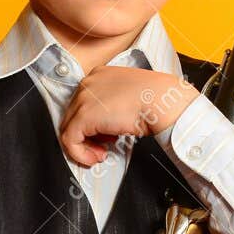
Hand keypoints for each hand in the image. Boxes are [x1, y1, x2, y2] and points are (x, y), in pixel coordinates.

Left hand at [60, 66, 200, 166]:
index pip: (84, 103)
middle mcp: (88, 83)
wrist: (163, 101)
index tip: (104, 136)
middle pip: (74, 115)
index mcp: (100, 75)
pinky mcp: (84, 116)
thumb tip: (107, 123)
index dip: (93, 123)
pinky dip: (80, 153)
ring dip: (84, 146)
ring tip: (101, 153)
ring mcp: (83, 98)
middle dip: (88, 136)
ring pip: (69, 128)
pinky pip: (70, 140)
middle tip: (102, 148)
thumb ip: (114, 104)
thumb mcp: (131, 95)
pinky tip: (94, 158)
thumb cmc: (158, 98)